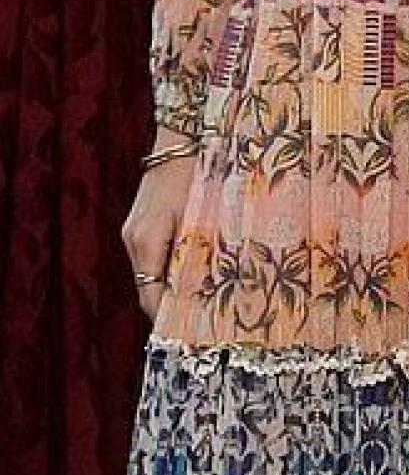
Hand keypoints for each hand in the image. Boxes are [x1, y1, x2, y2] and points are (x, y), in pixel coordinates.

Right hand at [120, 133, 196, 327]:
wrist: (184, 139)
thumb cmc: (200, 173)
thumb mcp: (205, 218)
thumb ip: (202, 255)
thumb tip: (209, 293)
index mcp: (145, 241)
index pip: (150, 297)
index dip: (169, 318)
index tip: (191, 335)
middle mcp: (134, 239)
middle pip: (149, 288)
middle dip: (173, 307)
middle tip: (203, 325)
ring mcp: (134, 231)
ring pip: (153, 273)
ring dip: (173, 288)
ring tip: (203, 302)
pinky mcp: (141, 224)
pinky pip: (154, 257)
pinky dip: (171, 269)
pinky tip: (196, 272)